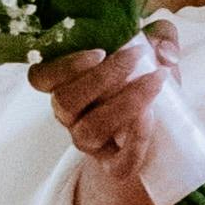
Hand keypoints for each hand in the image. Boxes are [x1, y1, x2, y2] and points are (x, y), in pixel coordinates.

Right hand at [37, 43, 163, 179]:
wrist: (162, 131)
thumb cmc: (144, 81)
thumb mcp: (153, 52)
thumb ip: (160, 38)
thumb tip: (164, 52)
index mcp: (66, 84)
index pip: (40, 77)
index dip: (63, 66)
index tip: (99, 52)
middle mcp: (69, 115)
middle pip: (66, 101)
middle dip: (103, 76)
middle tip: (136, 56)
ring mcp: (88, 142)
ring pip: (90, 128)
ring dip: (125, 102)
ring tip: (155, 81)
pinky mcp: (112, 166)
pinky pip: (118, 164)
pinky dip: (137, 140)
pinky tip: (152, 116)